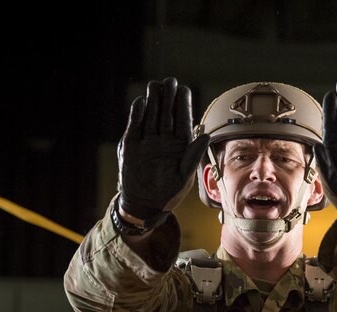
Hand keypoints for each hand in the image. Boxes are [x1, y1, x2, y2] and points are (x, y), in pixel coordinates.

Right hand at [117, 77, 209, 226]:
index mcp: (180, 146)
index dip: (183, 105)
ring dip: (153, 101)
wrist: (145, 205)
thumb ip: (193, 156)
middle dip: (168, 98)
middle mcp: (164, 140)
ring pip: (151, 116)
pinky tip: (141, 102)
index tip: (184, 90)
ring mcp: (147, 141)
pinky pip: (135, 126)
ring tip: (155, 85)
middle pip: (166, 114)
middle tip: (170, 82)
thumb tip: (206, 135)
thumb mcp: (184, 177)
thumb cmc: (169, 194)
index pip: (182, 120)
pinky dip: (137, 115)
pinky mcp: (131, 146)